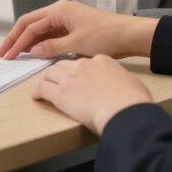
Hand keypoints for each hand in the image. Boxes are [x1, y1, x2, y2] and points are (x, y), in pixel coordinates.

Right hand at [0, 0, 157, 59]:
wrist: (130, 35)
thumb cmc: (106, 36)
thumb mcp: (77, 44)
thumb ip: (52, 47)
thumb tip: (32, 51)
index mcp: (59, 10)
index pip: (30, 25)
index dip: (16, 41)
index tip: (6, 55)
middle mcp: (60, 10)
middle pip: (30, 24)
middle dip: (14, 39)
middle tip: (0, 53)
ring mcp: (66, 18)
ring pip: (39, 29)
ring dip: (25, 41)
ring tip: (11, 54)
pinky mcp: (72, 27)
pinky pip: (49, 34)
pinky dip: (39, 43)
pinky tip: (31, 52)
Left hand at [32, 55, 151, 133]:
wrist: (125, 110)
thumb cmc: (134, 100)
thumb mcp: (131, 82)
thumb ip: (120, 80)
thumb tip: (120, 86)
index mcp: (102, 61)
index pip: (84, 63)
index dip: (79, 71)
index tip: (78, 78)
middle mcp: (83, 65)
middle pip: (64, 65)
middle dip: (59, 73)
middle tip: (58, 82)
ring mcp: (70, 78)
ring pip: (50, 73)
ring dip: (47, 80)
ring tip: (44, 88)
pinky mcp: (61, 93)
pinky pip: (43, 88)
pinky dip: (38, 92)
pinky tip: (37, 97)